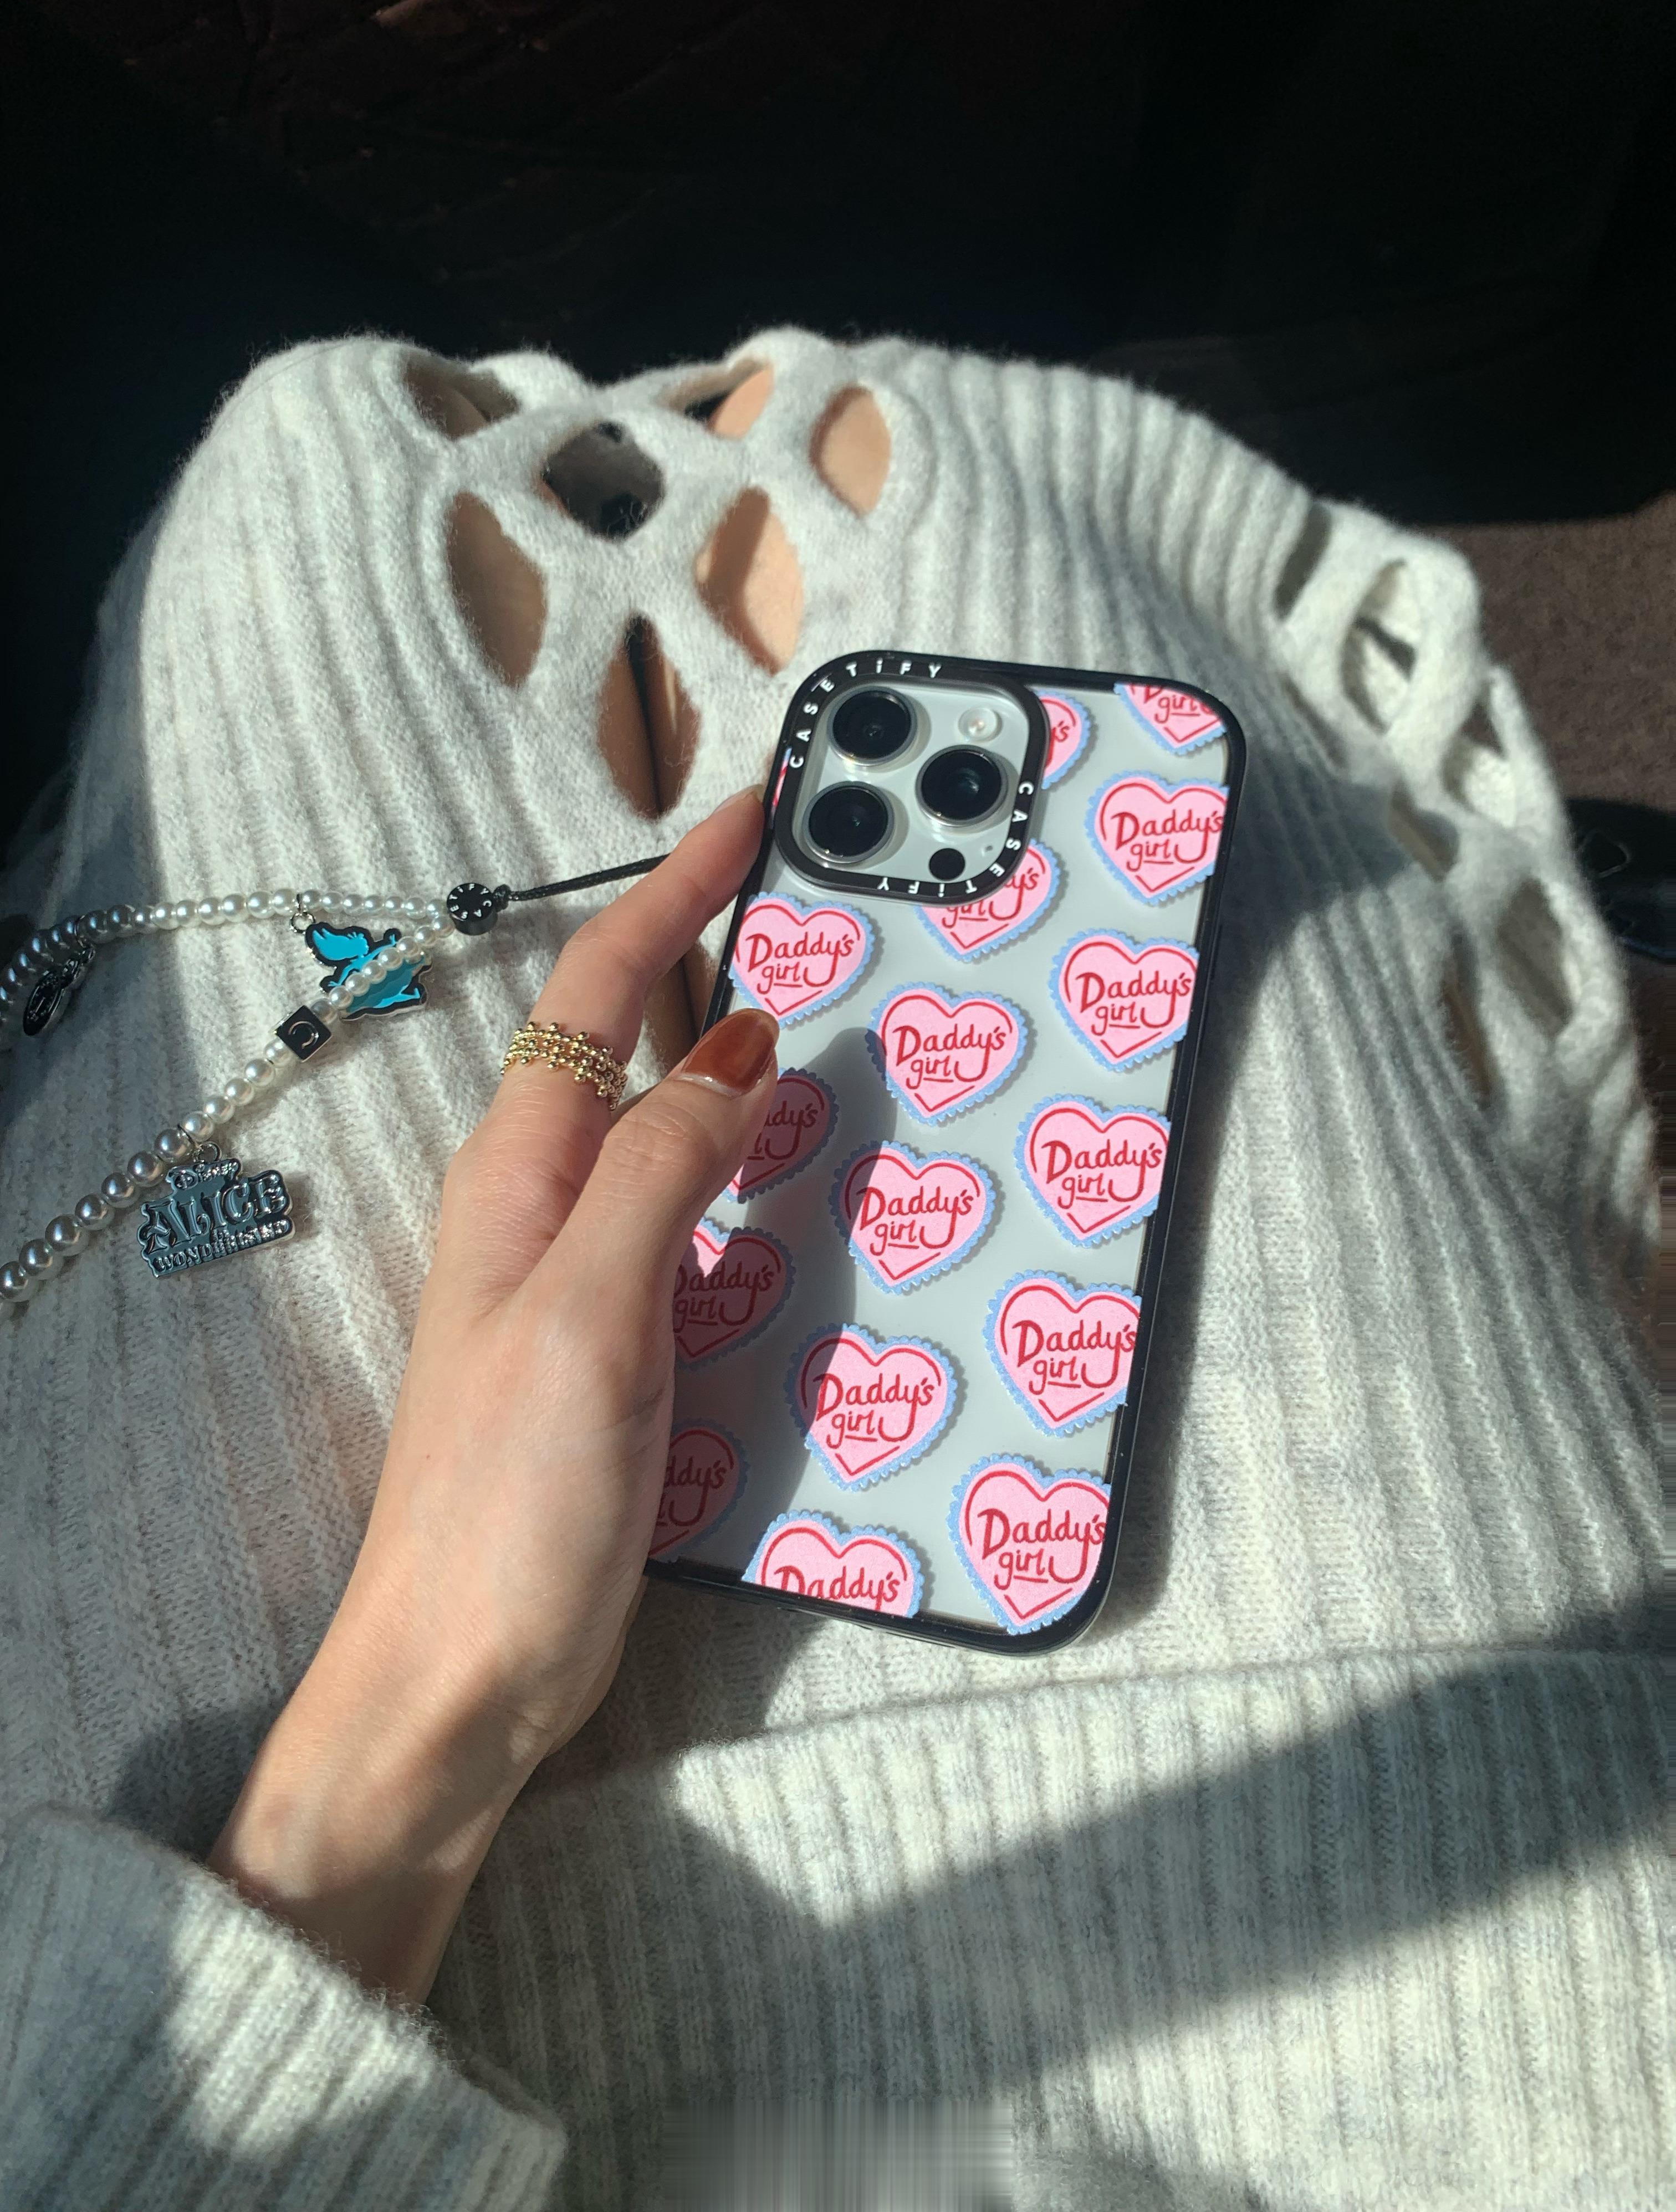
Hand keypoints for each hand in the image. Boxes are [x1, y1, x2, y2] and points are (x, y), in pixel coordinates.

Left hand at [209, 790, 777, 1999]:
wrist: (458, 1679)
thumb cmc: (506, 1506)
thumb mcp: (590, 1315)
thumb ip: (659, 1173)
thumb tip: (736, 1051)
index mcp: (520, 1171)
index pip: (599, 985)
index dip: (676, 888)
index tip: (757, 813)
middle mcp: (546, 1204)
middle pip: (633, 1039)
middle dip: (719, 956)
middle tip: (832, 908)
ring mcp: (585, 1274)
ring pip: (671, 1127)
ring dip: (745, 1065)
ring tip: (849, 1025)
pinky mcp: (623, 1343)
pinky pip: (695, 1218)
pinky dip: (754, 1171)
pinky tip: (812, 1187)